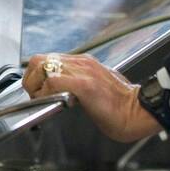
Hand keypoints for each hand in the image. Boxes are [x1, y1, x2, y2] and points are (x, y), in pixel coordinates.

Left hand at [22, 53, 161, 142]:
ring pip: (43, 66)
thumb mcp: (96, 88)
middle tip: (36, 96)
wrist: (138, 112)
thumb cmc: (121, 106)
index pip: (48, 58)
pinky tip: (52, 102)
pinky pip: (54, 81)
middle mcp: (82, 62)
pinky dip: (46, 92)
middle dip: (31, 79)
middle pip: (39, 59)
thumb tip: (62, 90)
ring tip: (42, 100)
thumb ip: (79, 84)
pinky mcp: (85, 85)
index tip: (38, 92)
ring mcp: (83, 72)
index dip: (37, 75)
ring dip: (36, 85)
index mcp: (85, 62)